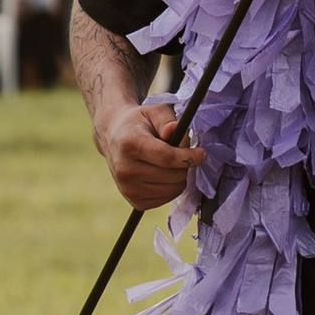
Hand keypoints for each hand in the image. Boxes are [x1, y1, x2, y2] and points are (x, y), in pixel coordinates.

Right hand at [99, 95, 201, 210]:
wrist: (113, 137)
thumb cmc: (139, 123)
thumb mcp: (154, 112)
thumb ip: (167, 120)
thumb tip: (175, 129)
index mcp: (130, 145)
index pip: (167, 158)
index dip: (189, 157)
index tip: (201, 153)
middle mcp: (125, 170)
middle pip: (173, 176)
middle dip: (184, 164)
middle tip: (179, 153)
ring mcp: (128, 189)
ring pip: (173, 189)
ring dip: (179, 176)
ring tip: (168, 163)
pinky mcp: (135, 202)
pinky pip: (167, 199)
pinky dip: (172, 187)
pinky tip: (163, 174)